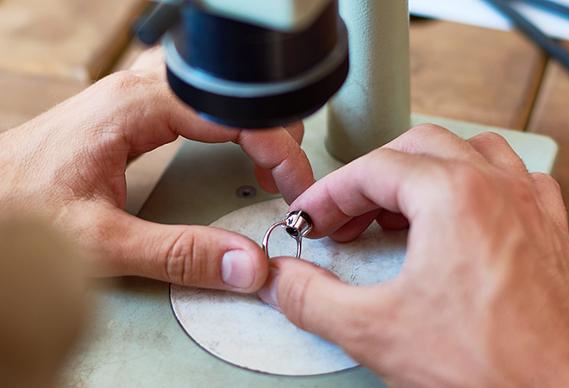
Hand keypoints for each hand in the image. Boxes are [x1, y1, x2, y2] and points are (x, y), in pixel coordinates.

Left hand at [0, 48, 313, 291]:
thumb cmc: (18, 209)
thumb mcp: (101, 243)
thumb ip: (178, 255)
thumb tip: (247, 264)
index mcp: (135, 109)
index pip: (235, 115)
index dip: (278, 150)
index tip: (294, 187)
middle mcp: (135, 91)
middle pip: (232, 93)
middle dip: (272, 131)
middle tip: (285, 178)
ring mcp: (131, 94)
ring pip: (215, 89)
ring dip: (249, 121)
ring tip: (265, 161)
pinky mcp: (128, 107)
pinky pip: (195, 98)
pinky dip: (225, 120)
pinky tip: (228, 143)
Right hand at [258, 126, 568, 386]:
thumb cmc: (490, 367)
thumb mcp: (374, 332)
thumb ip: (312, 300)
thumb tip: (283, 281)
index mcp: (453, 195)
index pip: (373, 169)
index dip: (330, 193)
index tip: (312, 217)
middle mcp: (497, 188)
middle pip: (418, 148)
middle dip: (372, 178)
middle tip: (346, 217)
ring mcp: (529, 206)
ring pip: (471, 151)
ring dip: (426, 171)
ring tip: (398, 206)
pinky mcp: (550, 231)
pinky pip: (515, 180)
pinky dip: (481, 184)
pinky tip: (467, 213)